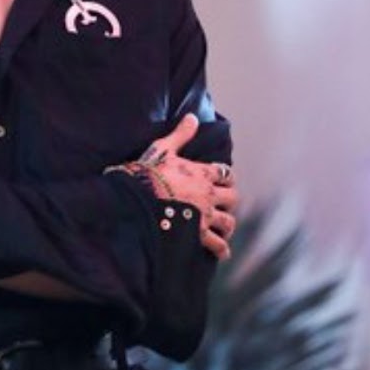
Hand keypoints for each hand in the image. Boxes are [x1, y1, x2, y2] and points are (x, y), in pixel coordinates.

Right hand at [139, 114, 238, 260]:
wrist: (137, 200)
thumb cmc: (148, 173)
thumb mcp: (163, 149)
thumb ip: (180, 135)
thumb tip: (192, 116)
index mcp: (202, 173)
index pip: (225, 173)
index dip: (225, 176)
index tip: (224, 179)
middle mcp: (208, 194)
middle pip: (233, 197)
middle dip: (230, 199)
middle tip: (224, 202)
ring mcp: (205, 215)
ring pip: (229, 221)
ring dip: (228, 224)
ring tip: (224, 227)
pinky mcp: (198, 234)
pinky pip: (217, 244)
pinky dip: (222, 249)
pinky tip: (222, 252)